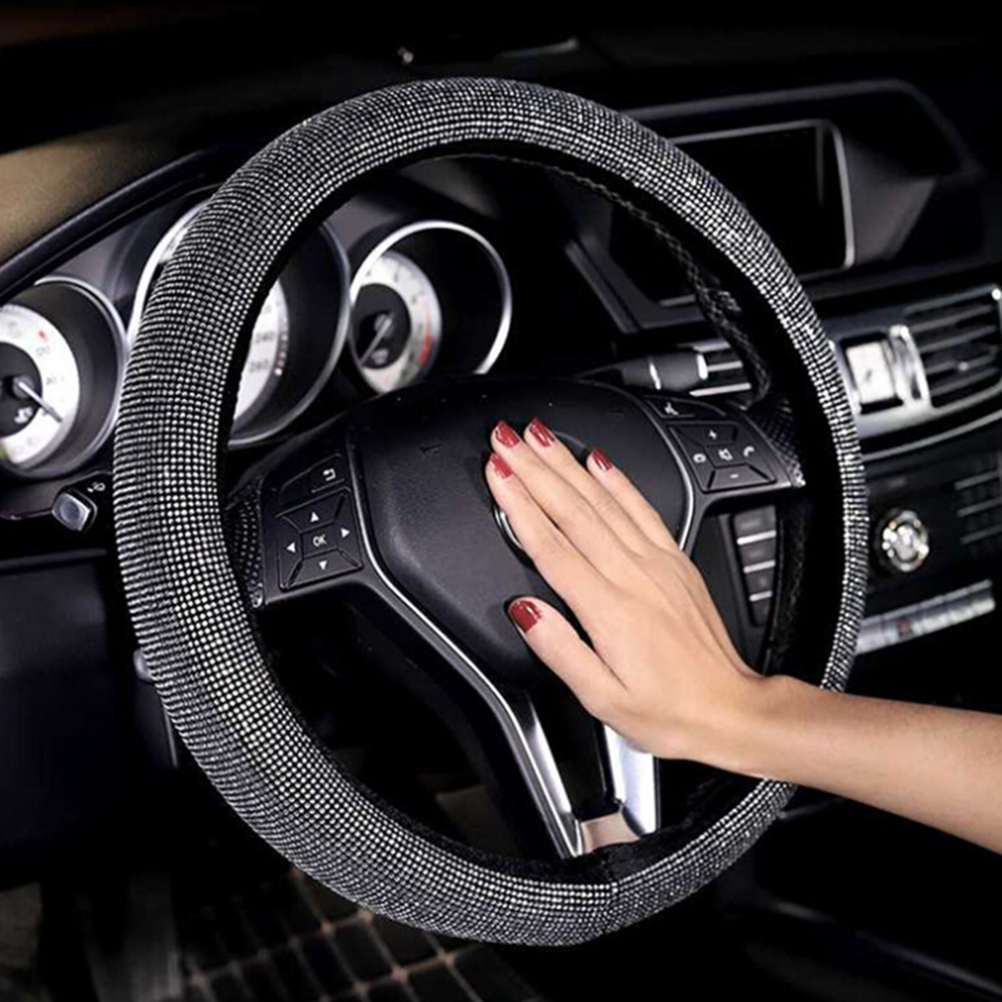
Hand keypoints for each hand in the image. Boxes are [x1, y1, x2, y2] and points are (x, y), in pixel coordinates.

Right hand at [485, 417, 766, 768]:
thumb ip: (559, 649)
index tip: (497, 474)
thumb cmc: (669, 710)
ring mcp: (658, 563)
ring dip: (567, 464)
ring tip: (539, 436)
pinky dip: (616, 479)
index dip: (519, 504)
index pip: (552, 545)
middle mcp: (634, 577)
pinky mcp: (675, 560)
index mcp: (610, 610)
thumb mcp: (602, 700)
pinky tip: (598, 459)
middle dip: (534, 468)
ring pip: (603, 500)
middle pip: (573, 510)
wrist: (730, 709)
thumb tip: (524, 610)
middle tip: (506, 437)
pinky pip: (641, 508)